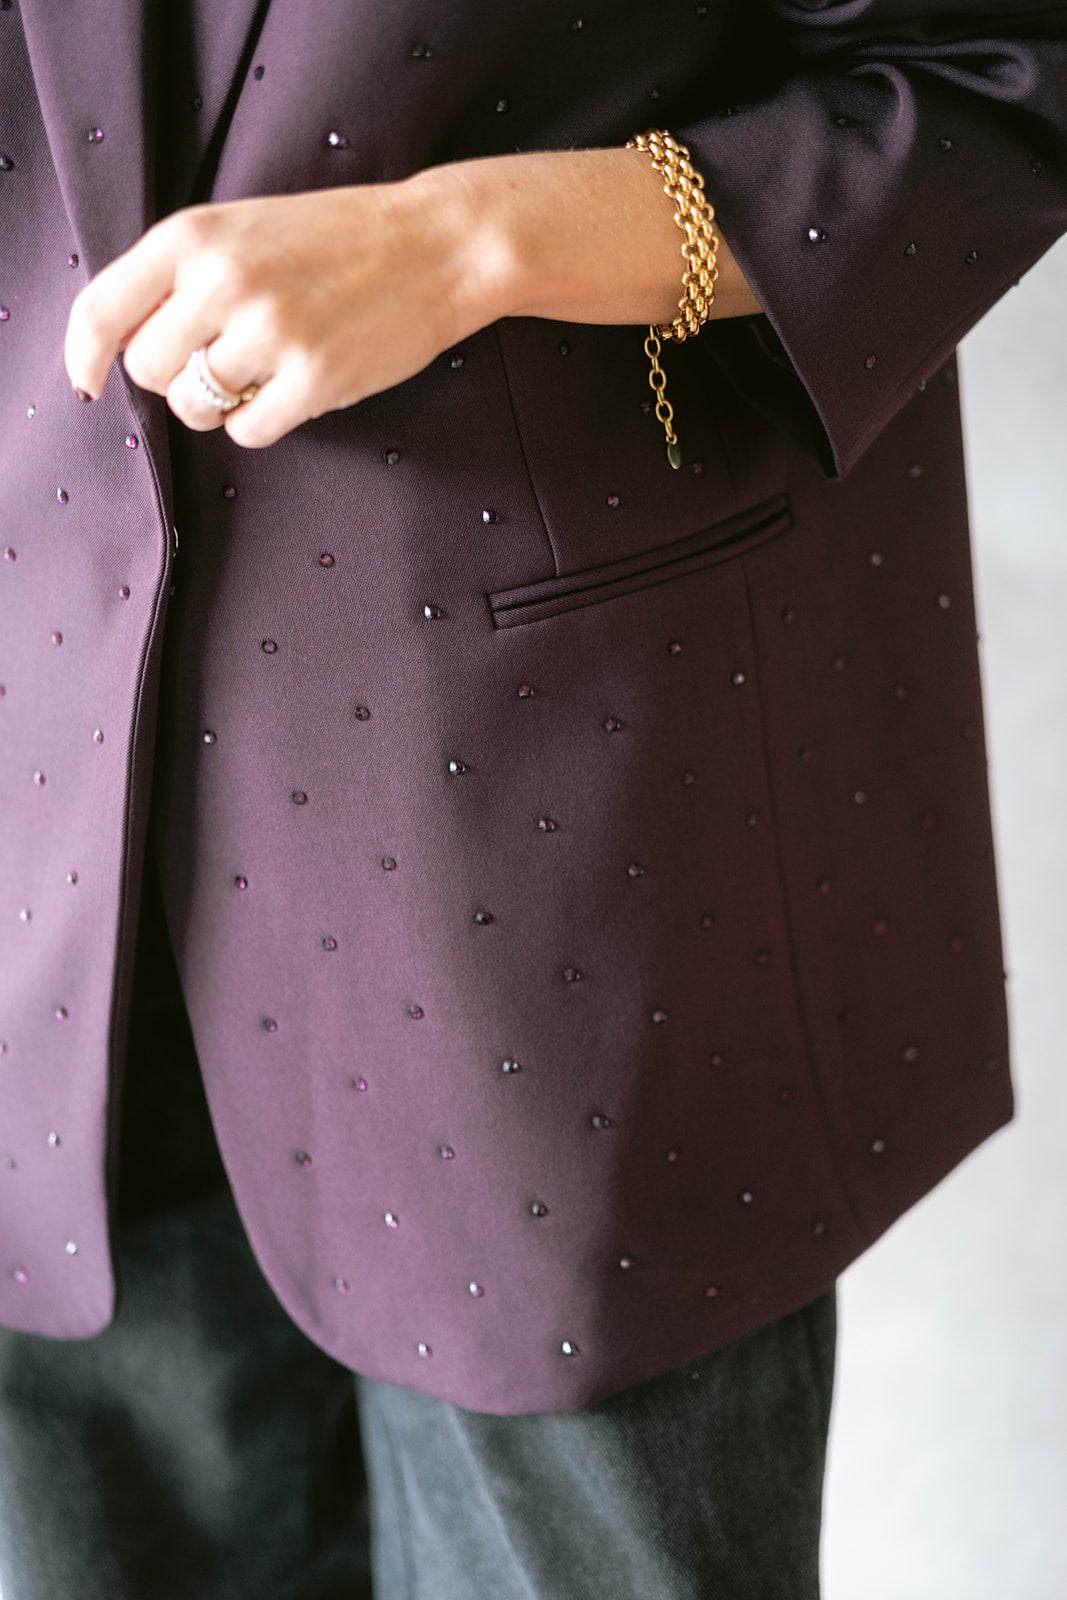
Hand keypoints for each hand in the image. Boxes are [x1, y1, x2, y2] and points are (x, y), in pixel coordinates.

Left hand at [63, 177, 507, 447]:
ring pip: (194, 407)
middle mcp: (223, 282)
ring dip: (218, 405)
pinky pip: (247, 432)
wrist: (437, 245)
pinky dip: (261, 422)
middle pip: (148, 369)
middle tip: (220, 362)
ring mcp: (270, 333)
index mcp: (195, 236)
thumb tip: (126, 347)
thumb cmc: (338, 240)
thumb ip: (183, 275)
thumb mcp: (244, 230)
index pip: (104, 309)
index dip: (84, 356)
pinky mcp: (313, 380)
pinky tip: (293, 389)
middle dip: (175, 377)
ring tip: (260, 375)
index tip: (89, 382)